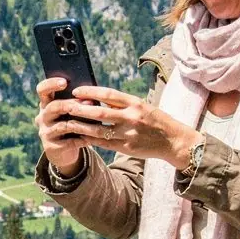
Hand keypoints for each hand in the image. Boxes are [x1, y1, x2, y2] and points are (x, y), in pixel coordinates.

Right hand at [35, 78, 89, 174]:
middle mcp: (42, 117)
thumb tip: (92, 96)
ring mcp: (45, 132)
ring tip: (97, 122)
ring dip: (83, 123)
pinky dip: (83, 139)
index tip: (65, 82)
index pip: (42, 90)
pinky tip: (93, 138)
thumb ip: (77, 102)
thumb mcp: (72, 112)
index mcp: (46, 104)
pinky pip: (69, 141)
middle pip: (54, 106)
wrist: (64, 151)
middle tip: (90, 103)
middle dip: (73, 104)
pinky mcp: (50, 146)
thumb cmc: (72, 124)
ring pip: (64, 125)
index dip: (51, 84)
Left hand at [53, 85, 200, 168]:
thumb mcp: (142, 106)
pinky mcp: (126, 147)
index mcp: (135, 103)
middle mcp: (132, 117)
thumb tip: (98, 98)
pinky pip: (103, 143)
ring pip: (98, 130)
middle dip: (80, 109)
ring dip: (81, 126)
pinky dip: (89, 139)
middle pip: (99, 112)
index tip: (76, 91)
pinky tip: (79, 136)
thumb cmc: (155, 121)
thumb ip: (122, 104)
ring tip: (68, 122)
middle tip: (66, 106)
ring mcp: (128, 134)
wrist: (173, 141)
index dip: (90, 92)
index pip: (108, 95)